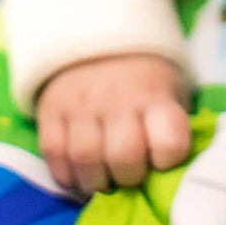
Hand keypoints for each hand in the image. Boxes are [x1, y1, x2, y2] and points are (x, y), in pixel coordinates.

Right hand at [38, 54, 191, 193]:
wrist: (98, 41)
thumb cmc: (144, 82)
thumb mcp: (172, 93)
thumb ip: (174, 130)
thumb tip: (173, 176)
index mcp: (155, 95)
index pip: (169, 142)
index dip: (168, 160)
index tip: (162, 160)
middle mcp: (117, 98)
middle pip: (123, 156)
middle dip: (129, 179)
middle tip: (130, 175)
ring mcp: (80, 104)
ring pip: (85, 160)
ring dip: (97, 183)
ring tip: (105, 179)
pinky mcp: (50, 111)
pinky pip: (54, 156)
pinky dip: (68, 176)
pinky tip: (81, 174)